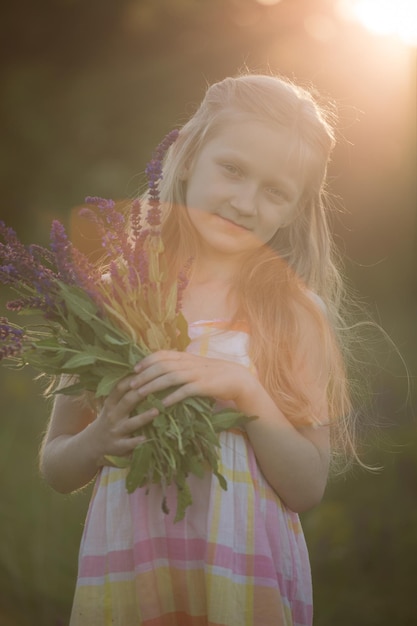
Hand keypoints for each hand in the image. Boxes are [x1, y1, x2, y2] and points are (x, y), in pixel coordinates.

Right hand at [89, 374, 158, 465]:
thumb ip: (124, 392)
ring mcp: (116, 431)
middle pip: (127, 402)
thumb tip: (144, 373)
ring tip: (156, 411)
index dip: (131, 380)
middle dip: (140, 394)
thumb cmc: (109, 418)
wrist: (92, 443)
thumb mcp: (111, 404)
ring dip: (143, 417)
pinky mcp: (119, 446)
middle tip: (156, 387)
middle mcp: (112, 415)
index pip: (119, 388)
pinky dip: (137, 441)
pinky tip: (147, 438)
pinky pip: (128, 443)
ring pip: (130, 423)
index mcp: (110, 403)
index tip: (145, 372)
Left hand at [128, 350, 255, 409]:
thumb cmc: (214, 374)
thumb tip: (160, 371)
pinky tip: (163, 404)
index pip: (162, 354)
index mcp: (186, 357)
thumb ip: (180, 366)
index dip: (146, 360)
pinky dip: (173, 397)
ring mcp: (196, 374)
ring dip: (153, 385)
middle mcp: (189, 363)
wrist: (237, 379)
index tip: (134, 369)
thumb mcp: (195, 366)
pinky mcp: (204, 386)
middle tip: (131, 384)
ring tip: (140, 393)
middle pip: (162, 365)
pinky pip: (185, 391)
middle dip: (144, 374)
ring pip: (170, 377)